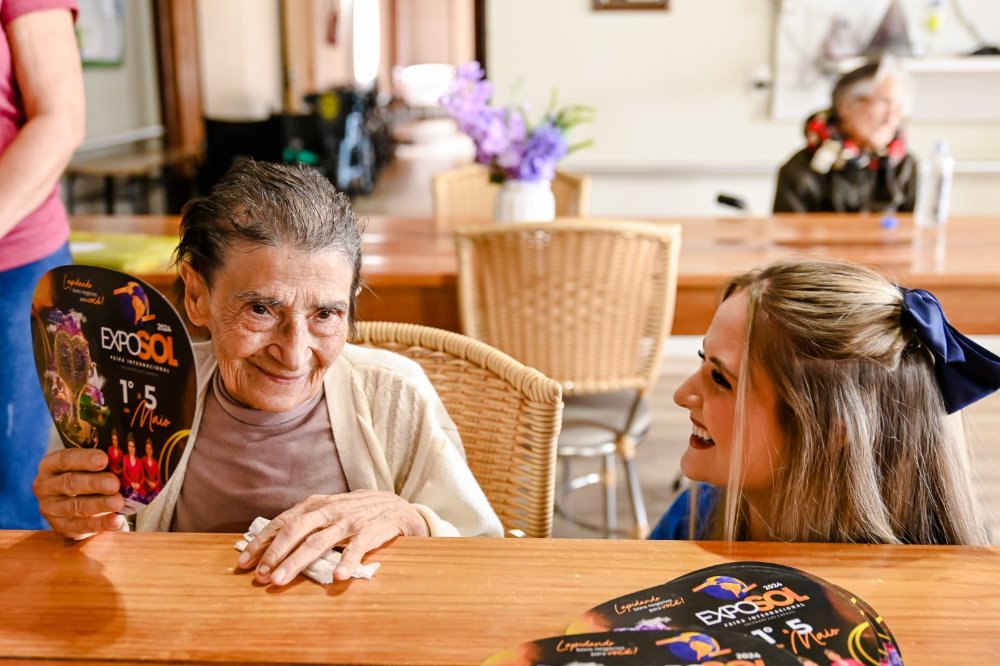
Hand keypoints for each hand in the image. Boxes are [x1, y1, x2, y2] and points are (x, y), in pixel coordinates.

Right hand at [33, 448, 125, 537]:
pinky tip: (117, 520)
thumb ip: (102, 462)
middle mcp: (45, 487)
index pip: (64, 460)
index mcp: (50, 465)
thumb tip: (124, 459)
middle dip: (94, 483)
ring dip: (99, 504)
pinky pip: (81, 526)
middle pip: (70, 483)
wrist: (82, 503)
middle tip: (114, 484)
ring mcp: (50, 509)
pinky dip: (101, 524)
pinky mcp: (61, 527)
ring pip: (75, 507)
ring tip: (119, 502)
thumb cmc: (89, 476)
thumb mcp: (90, 466)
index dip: (84, 459)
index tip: (104, 459)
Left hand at [236, 490, 428, 585]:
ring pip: (319, 541)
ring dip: (297, 562)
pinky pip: (357, 547)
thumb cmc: (354, 512)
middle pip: (295, 530)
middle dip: (274, 554)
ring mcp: (350, 520)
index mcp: (315, 506)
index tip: (243, 563)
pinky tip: (338, 578)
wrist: (396, 506)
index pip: (282, 523)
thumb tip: (267, 544)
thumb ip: (303, 524)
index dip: (261, 542)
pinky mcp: (371, 530)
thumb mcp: (327, 511)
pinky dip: (347, 561)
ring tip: (281, 580)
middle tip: (260, 576)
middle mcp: (329, 510)